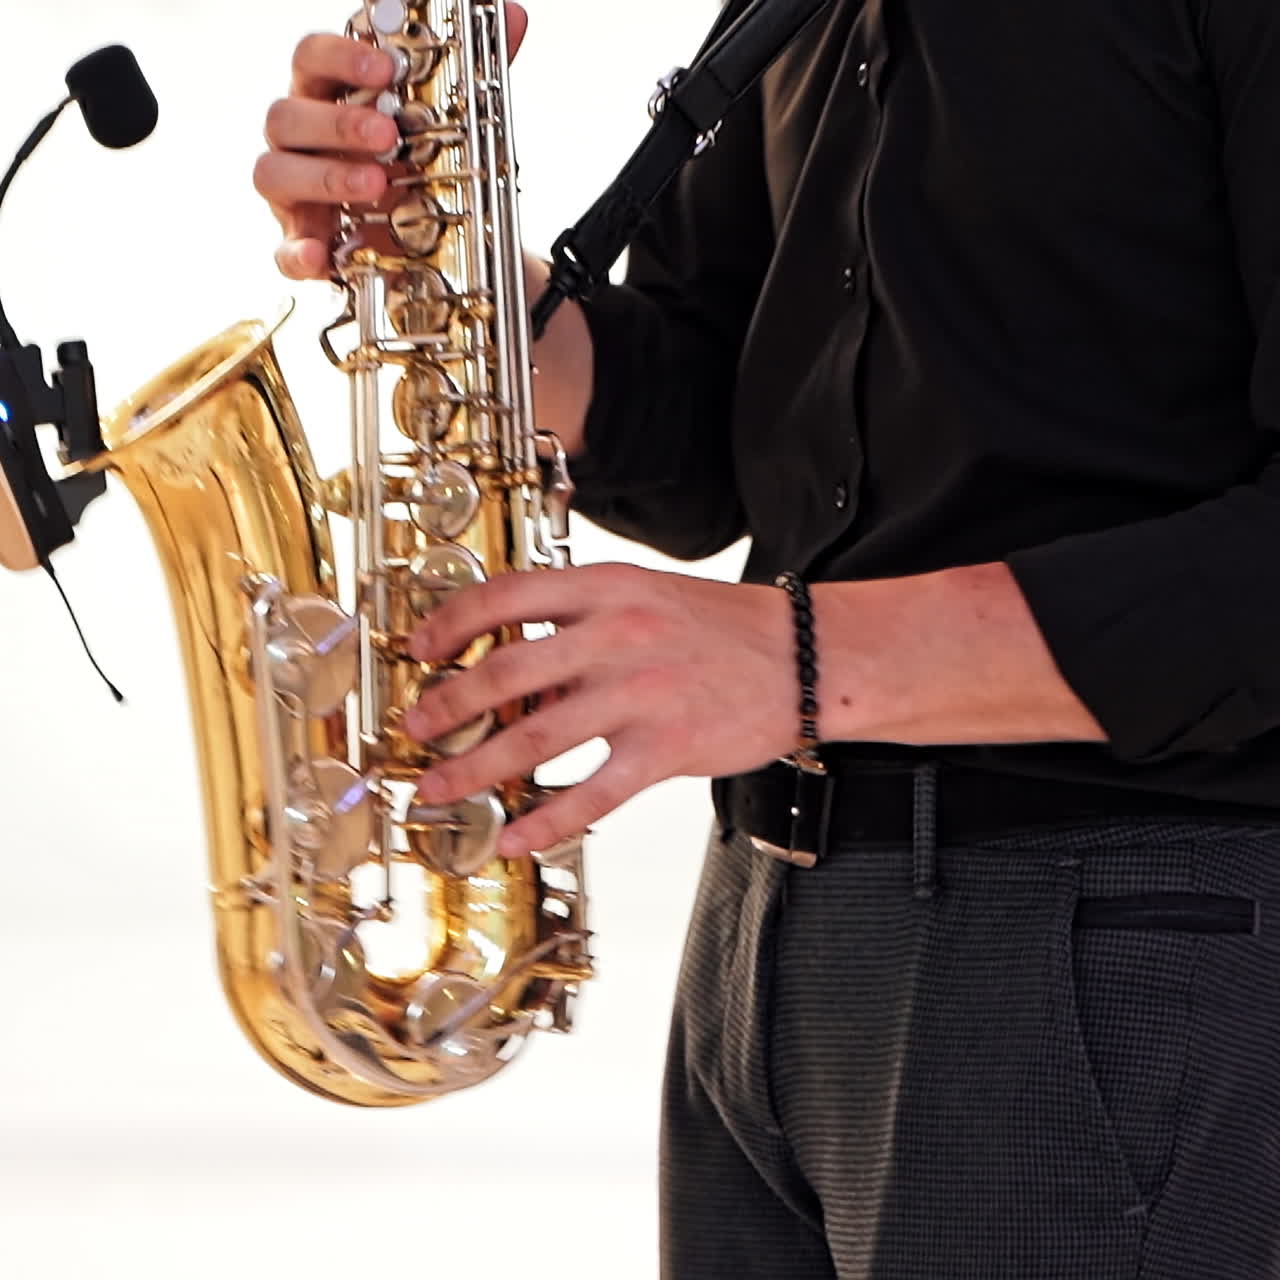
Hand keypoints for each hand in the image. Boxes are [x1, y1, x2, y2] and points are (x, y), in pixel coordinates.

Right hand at [254, 6, 529, 280]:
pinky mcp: (301, 243)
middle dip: (338, 122)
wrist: (423, 238)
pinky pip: (284, 249)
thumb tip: (513, 17)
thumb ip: (469, 73)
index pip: (312, 59)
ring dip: (325, 177)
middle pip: (286, 114)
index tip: (386, 67)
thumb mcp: (446, 121)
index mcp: (327, 97)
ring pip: (274, 172)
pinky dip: (298, 252)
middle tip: (388, 134)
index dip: (341, 57)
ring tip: (376, 185)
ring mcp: (294, 192)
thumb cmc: (413, 164)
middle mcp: (301, 139)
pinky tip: (321, 255)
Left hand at [403, 565, 796, 856]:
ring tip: (438, 788)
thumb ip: (582, 621)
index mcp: (608, 588)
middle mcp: (618, 635)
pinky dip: (546, 821)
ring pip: (535, 737)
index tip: (418, 649)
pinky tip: (515, 838)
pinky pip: (592, 793)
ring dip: (475, 768)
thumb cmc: (723, 628)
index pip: (507, 595)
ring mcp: (641, 694)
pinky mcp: (667, 747)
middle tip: (415, 730)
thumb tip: (513, 664)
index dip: (450, 623)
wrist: (807, 656)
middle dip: (447, 707)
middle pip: (506, 672)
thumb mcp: (647, 596)